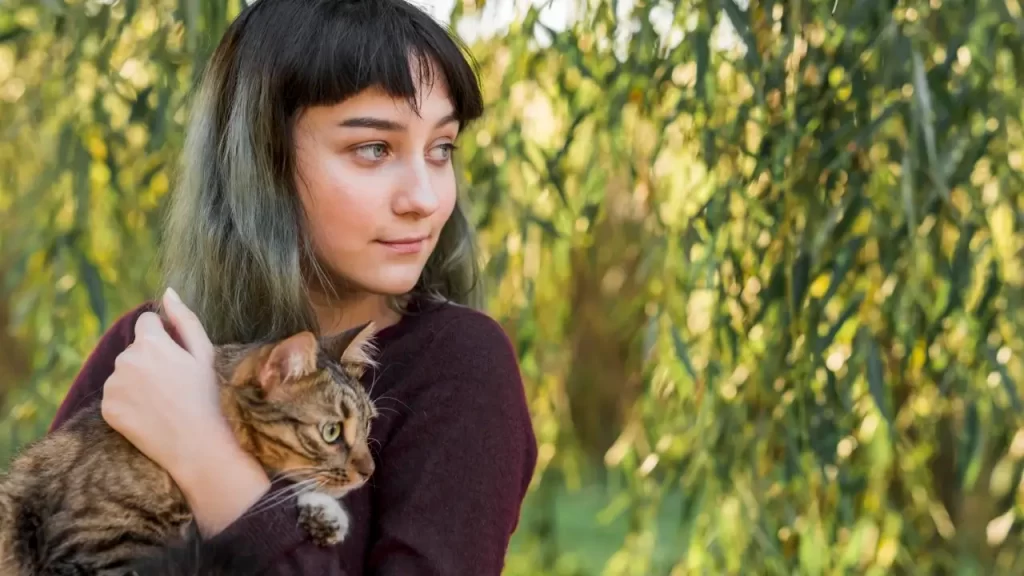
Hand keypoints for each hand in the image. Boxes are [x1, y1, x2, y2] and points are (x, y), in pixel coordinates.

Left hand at [101, 287, 269, 534]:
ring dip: (138, 380)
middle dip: (150, 359)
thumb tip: (168, 292)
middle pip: (135, 349)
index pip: (146, 322)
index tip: (177, 358)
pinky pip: (115, 396)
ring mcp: (114, 385)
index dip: (163, 337)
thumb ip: (184, 319)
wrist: (198, 446)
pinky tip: (150, 414)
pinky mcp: (107, 408)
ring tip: (164, 401)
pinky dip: (128, 402)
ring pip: (124, 372)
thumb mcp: (204, 354)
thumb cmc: (209, 397)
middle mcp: (126, 360)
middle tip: (175, 385)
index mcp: (151, 342)